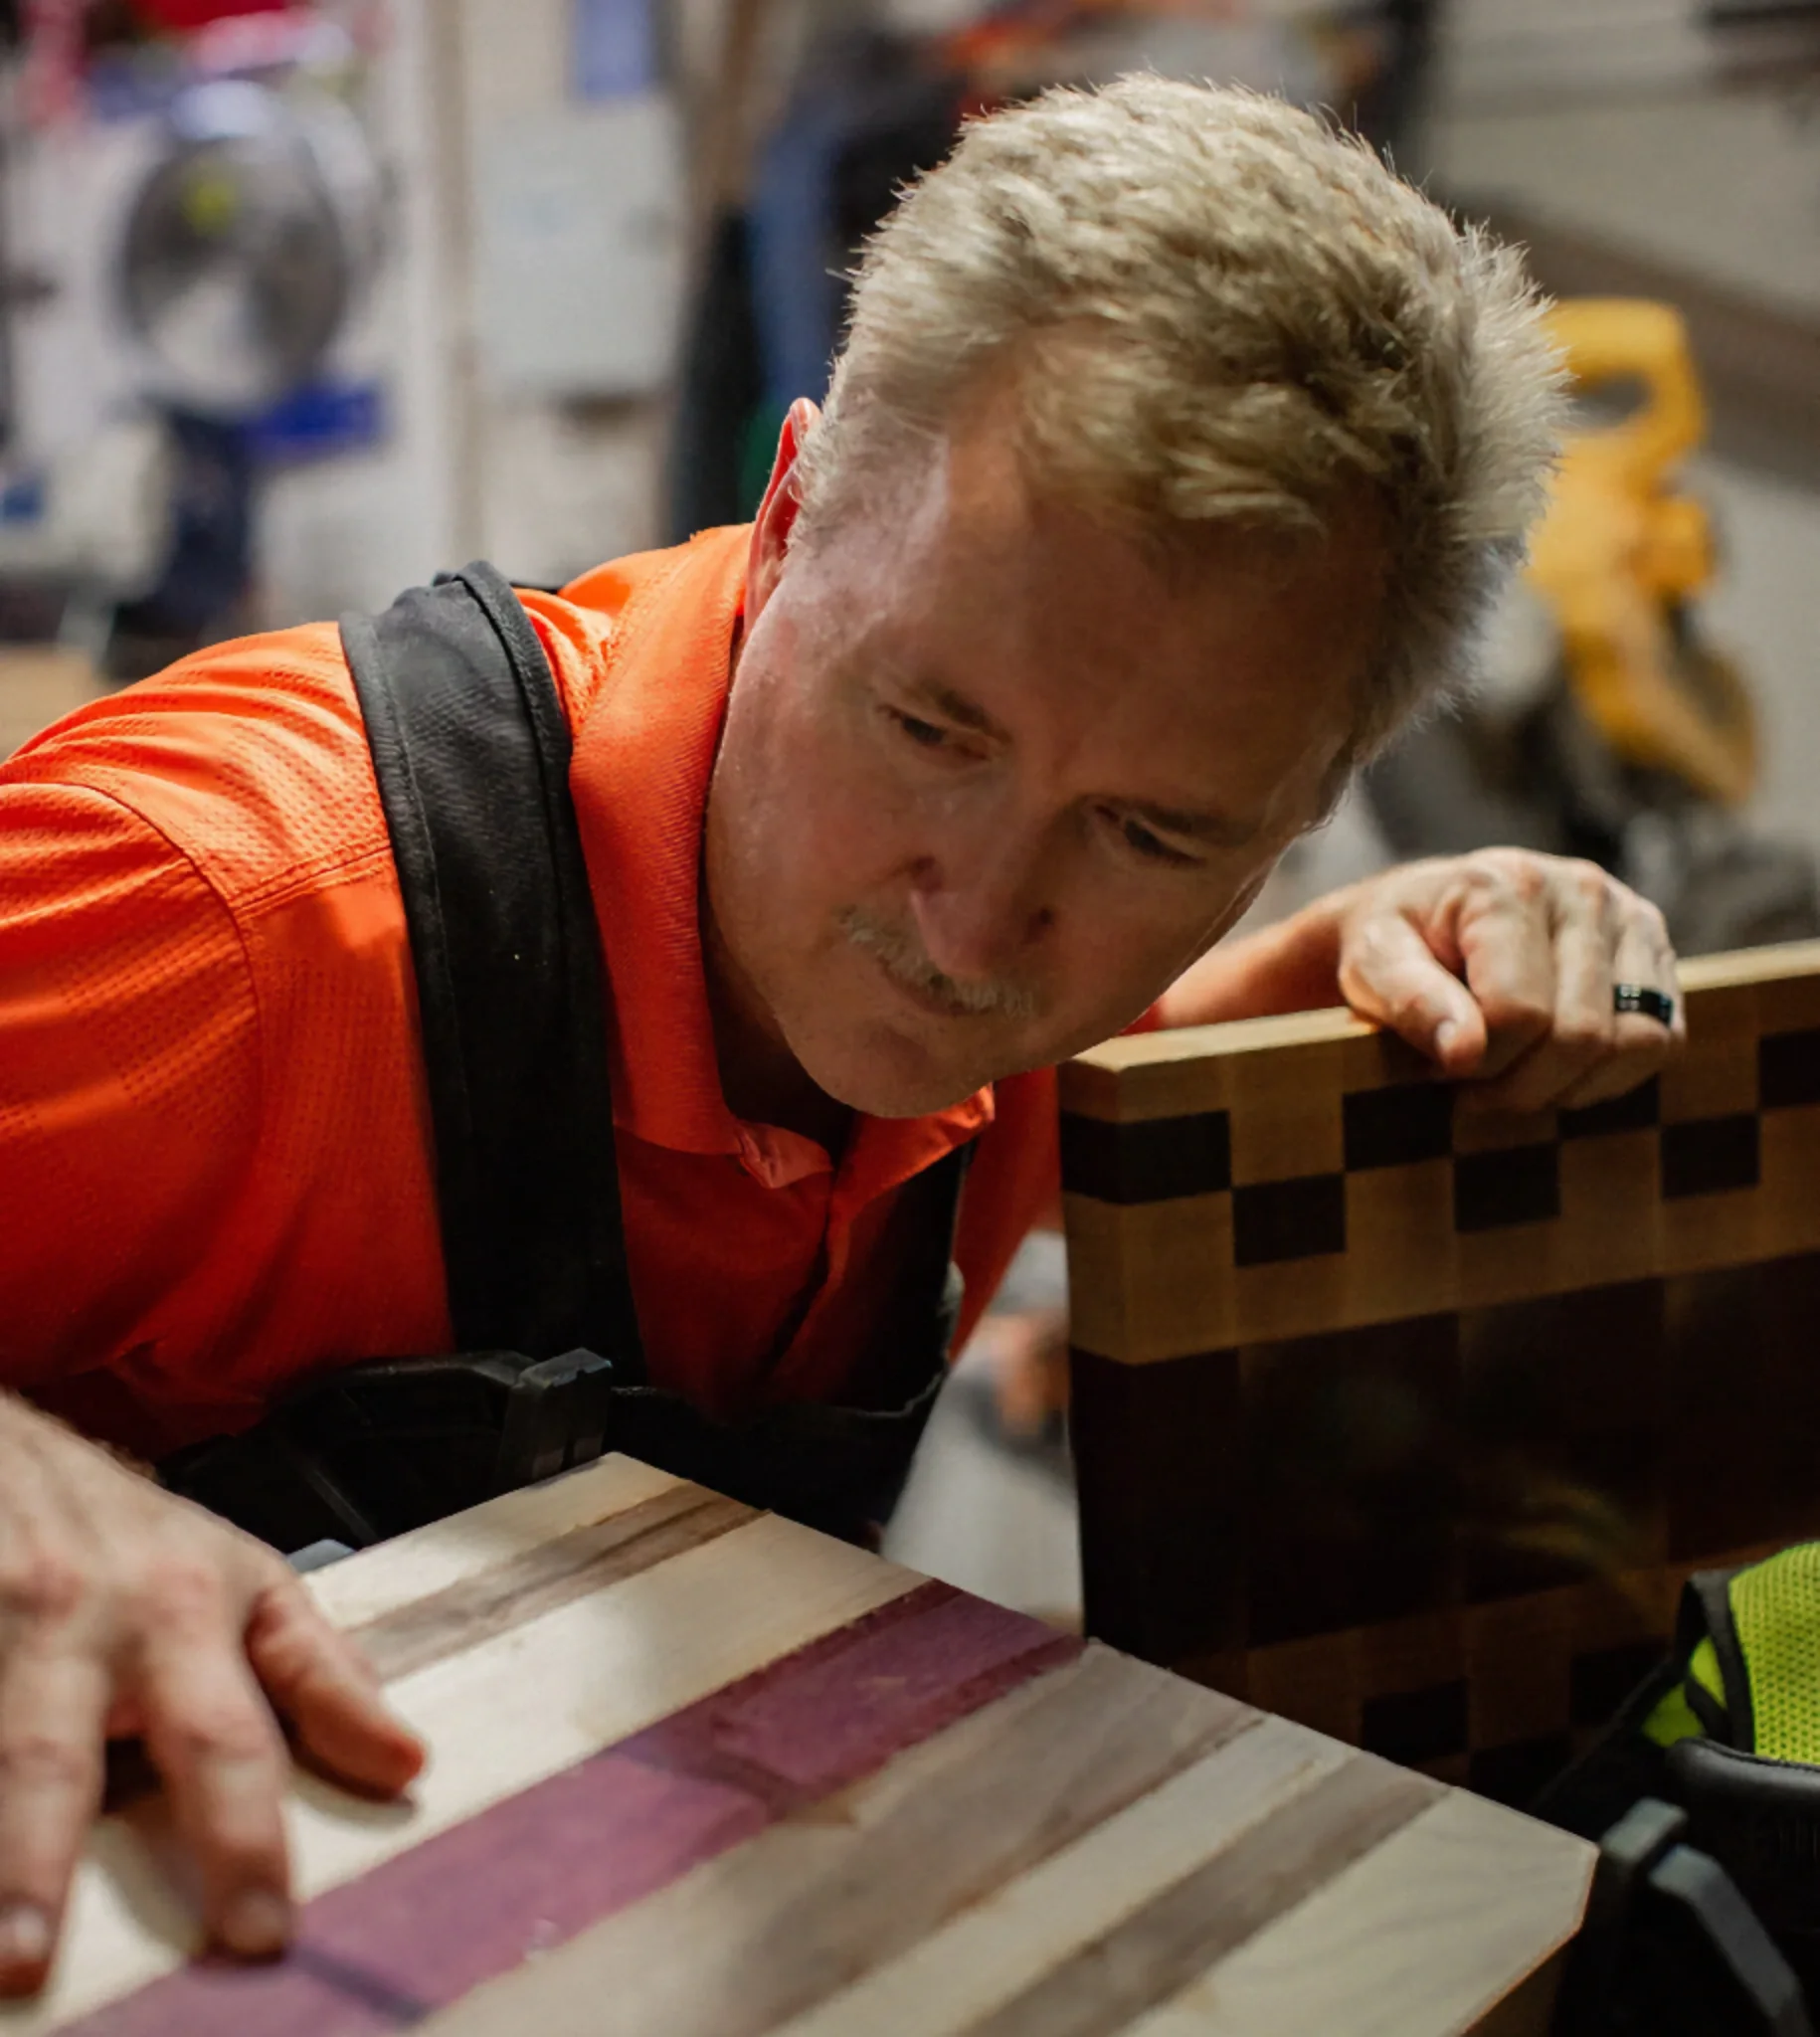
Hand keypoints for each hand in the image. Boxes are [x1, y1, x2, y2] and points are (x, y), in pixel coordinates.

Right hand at [0, 1393, 424, 1994]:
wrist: (10, 1446)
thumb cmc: (136, 1535)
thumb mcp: (248, 1581)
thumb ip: (320, 1674)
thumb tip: (404, 1766)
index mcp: (182, 1612)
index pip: (225, 1741)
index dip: (244, 1838)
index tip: (258, 1935)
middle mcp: (81, 1619)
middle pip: (55, 1757)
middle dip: (40, 1862)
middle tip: (32, 1961)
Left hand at [1331, 850, 1681, 1110]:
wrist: (1422, 914)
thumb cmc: (1394, 941)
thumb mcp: (1373, 962)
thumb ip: (1411, 1002)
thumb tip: (1466, 1053)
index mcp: (1507, 886)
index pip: (1519, 1014)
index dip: (1478, 1066)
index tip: (1439, 1070)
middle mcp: (1582, 890)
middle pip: (1581, 1035)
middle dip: (1521, 1085)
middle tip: (1473, 1089)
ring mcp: (1629, 916)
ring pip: (1636, 1043)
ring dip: (1570, 1087)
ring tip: (1514, 1079)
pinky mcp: (1654, 950)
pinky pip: (1663, 1040)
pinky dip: (1610, 1075)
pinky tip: (1555, 1070)